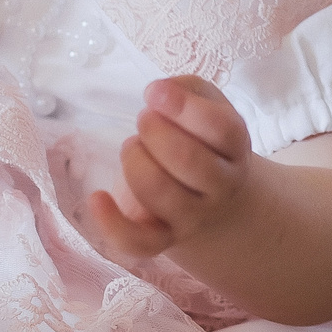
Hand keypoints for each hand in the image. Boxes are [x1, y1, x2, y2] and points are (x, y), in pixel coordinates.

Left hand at [91, 76, 254, 258]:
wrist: (217, 200)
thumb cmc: (203, 141)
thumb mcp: (207, 106)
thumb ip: (188, 88)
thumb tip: (160, 92)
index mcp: (234, 147)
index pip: (222, 130)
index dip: (185, 107)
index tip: (153, 92)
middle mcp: (221, 186)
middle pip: (189, 161)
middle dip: (154, 132)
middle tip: (145, 120)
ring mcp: (193, 216)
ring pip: (161, 194)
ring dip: (135, 161)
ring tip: (133, 147)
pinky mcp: (164, 239)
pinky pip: (140, 243)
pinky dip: (113, 224)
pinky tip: (96, 198)